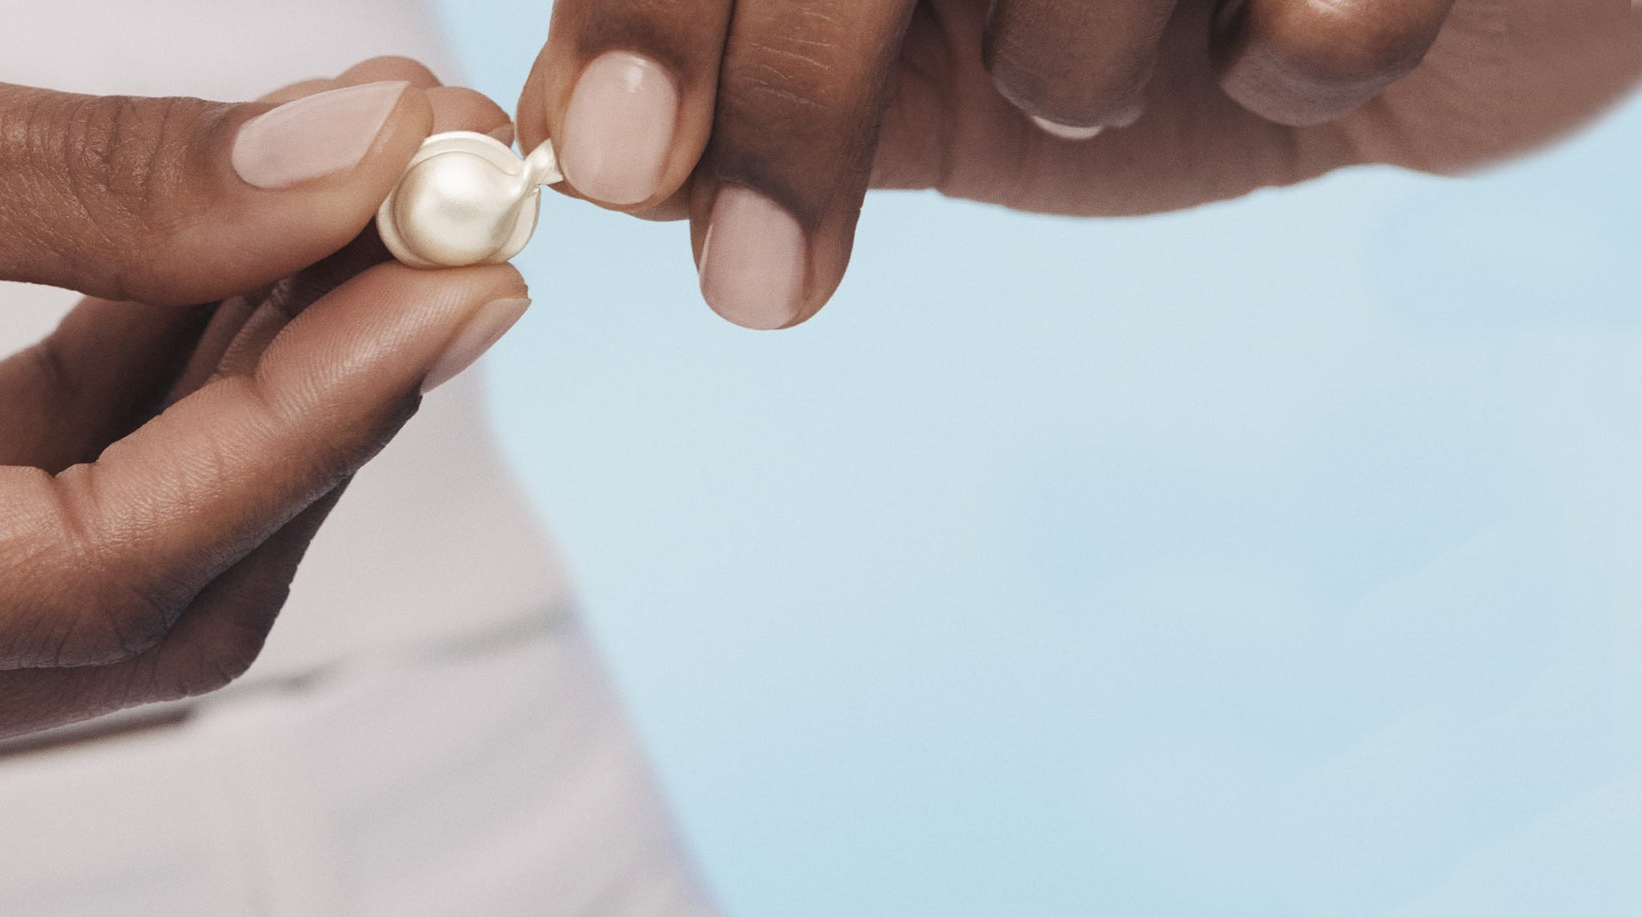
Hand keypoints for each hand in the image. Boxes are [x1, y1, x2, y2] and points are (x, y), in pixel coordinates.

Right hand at [0, 0, 526, 815]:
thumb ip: (98, 176)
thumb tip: (359, 168)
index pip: (104, 565)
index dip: (319, 415)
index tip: (467, 270)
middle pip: (131, 610)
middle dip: (308, 414)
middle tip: (435, 228)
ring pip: (101, 588)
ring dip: (240, 412)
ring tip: (342, 225)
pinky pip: (26, 553)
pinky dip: (138, 421)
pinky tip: (214, 281)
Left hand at [517, 0, 1641, 328]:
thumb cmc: (1136, 27)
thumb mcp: (912, 72)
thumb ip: (739, 96)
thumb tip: (576, 148)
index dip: (649, 15)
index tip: (624, 159)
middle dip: (793, 115)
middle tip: (762, 284)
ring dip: (1080, 80)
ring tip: (1144, 56)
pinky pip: (1309, 24)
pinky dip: (1297, 64)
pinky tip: (1305, 28)